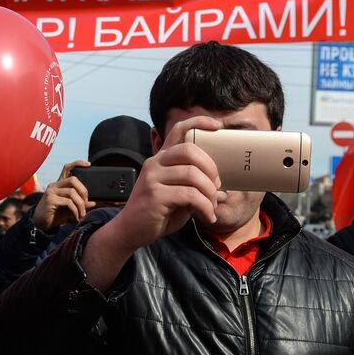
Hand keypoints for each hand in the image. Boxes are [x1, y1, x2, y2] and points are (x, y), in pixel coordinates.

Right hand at [33, 160, 93, 231]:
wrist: (41, 224)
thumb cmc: (56, 215)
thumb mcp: (70, 208)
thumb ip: (80, 203)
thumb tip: (94, 202)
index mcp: (59, 184)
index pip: (67, 168)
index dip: (78, 163)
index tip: (89, 164)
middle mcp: (55, 185)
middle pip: (73, 179)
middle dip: (83, 191)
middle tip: (86, 203)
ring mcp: (51, 192)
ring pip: (72, 192)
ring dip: (81, 204)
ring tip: (82, 214)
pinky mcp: (50, 200)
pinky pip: (68, 202)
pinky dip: (75, 210)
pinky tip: (76, 217)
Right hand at [77, 116, 221, 291]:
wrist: (131, 231)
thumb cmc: (157, 213)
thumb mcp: (179, 196)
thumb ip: (195, 188)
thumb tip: (222, 189)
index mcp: (161, 159)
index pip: (178, 130)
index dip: (199, 123)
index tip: (217, 126)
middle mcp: (155, 163)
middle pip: (190, 150)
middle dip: (211, 168)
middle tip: (217, 186)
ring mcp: (153, 178)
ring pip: (193, 175)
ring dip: (210, 192)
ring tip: (212, 206)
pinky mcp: (155, 195)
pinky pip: (190, 195)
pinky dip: (205, 207)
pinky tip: (208, 217)